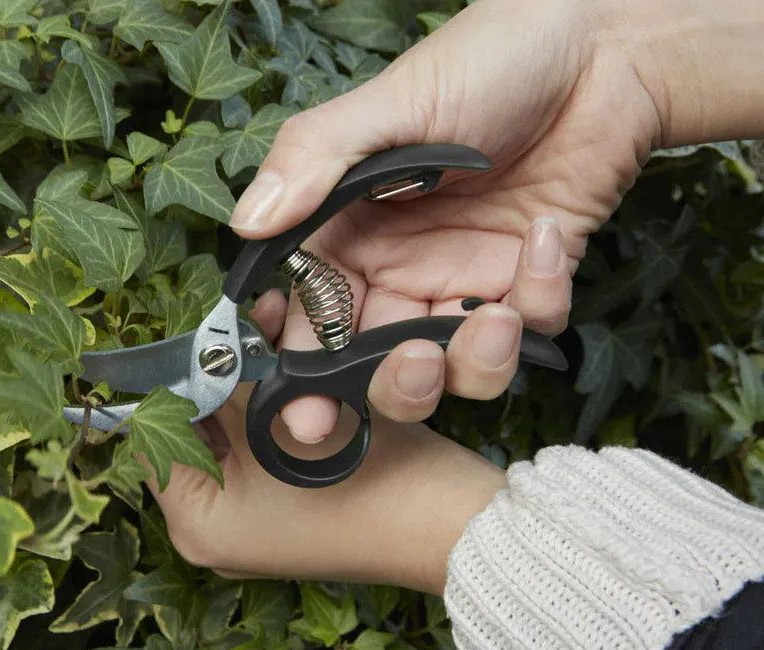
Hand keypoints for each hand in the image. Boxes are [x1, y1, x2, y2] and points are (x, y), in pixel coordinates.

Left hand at [145, 290, 505, 594]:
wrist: (454, 523)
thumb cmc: (369, 482)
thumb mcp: (286, 424)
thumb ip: (228, 383)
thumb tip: (198, 346)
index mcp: (200, 522)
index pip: (151, 437)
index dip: (169, 379)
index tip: (193, 331)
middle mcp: (219, 524)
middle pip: (193, 428)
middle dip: (215, 369)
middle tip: (234, 319)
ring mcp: (255, 512)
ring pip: (231, 426)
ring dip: (247, 374)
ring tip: (266, 319)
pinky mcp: (289, 495)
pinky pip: (262, 435)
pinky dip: (272, 396)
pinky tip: (287, 350)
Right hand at [228, 0, 661, 443]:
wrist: (596, 49)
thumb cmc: (481, 62)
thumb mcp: (386, 105)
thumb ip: (312, 162)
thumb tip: (246, 223)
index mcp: (346, 231)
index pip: (308, 317)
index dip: (301, 369)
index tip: (302, 406)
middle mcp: (398, 268)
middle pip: (376, 365)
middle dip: (392, 387)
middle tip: (412, 370)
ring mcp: (463, 279)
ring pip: (454, 369)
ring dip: (473, 363)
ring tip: (496, 318)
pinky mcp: (527, 282)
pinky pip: (530, 330)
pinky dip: (541, 299)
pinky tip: (544, 236)